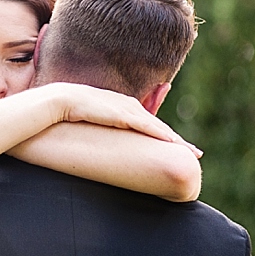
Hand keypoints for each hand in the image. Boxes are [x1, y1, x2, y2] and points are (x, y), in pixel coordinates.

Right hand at [48, 82, 203, 157]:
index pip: (150, 124)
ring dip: (175, 139)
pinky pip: (145, 126)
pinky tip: (172, 142)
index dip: (165, 136)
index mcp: (123, 108)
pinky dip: (160, 133)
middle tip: (196, 154)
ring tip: (191, 152)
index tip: (179, 148)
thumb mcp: (90, 121)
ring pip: (157, 127)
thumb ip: (100, 129)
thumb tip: (101, 147)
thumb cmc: (69, 113)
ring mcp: (126, 109)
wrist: (58, 101)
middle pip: (159, 126)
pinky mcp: (121, 114)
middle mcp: (129, 106)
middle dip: (178, 140)